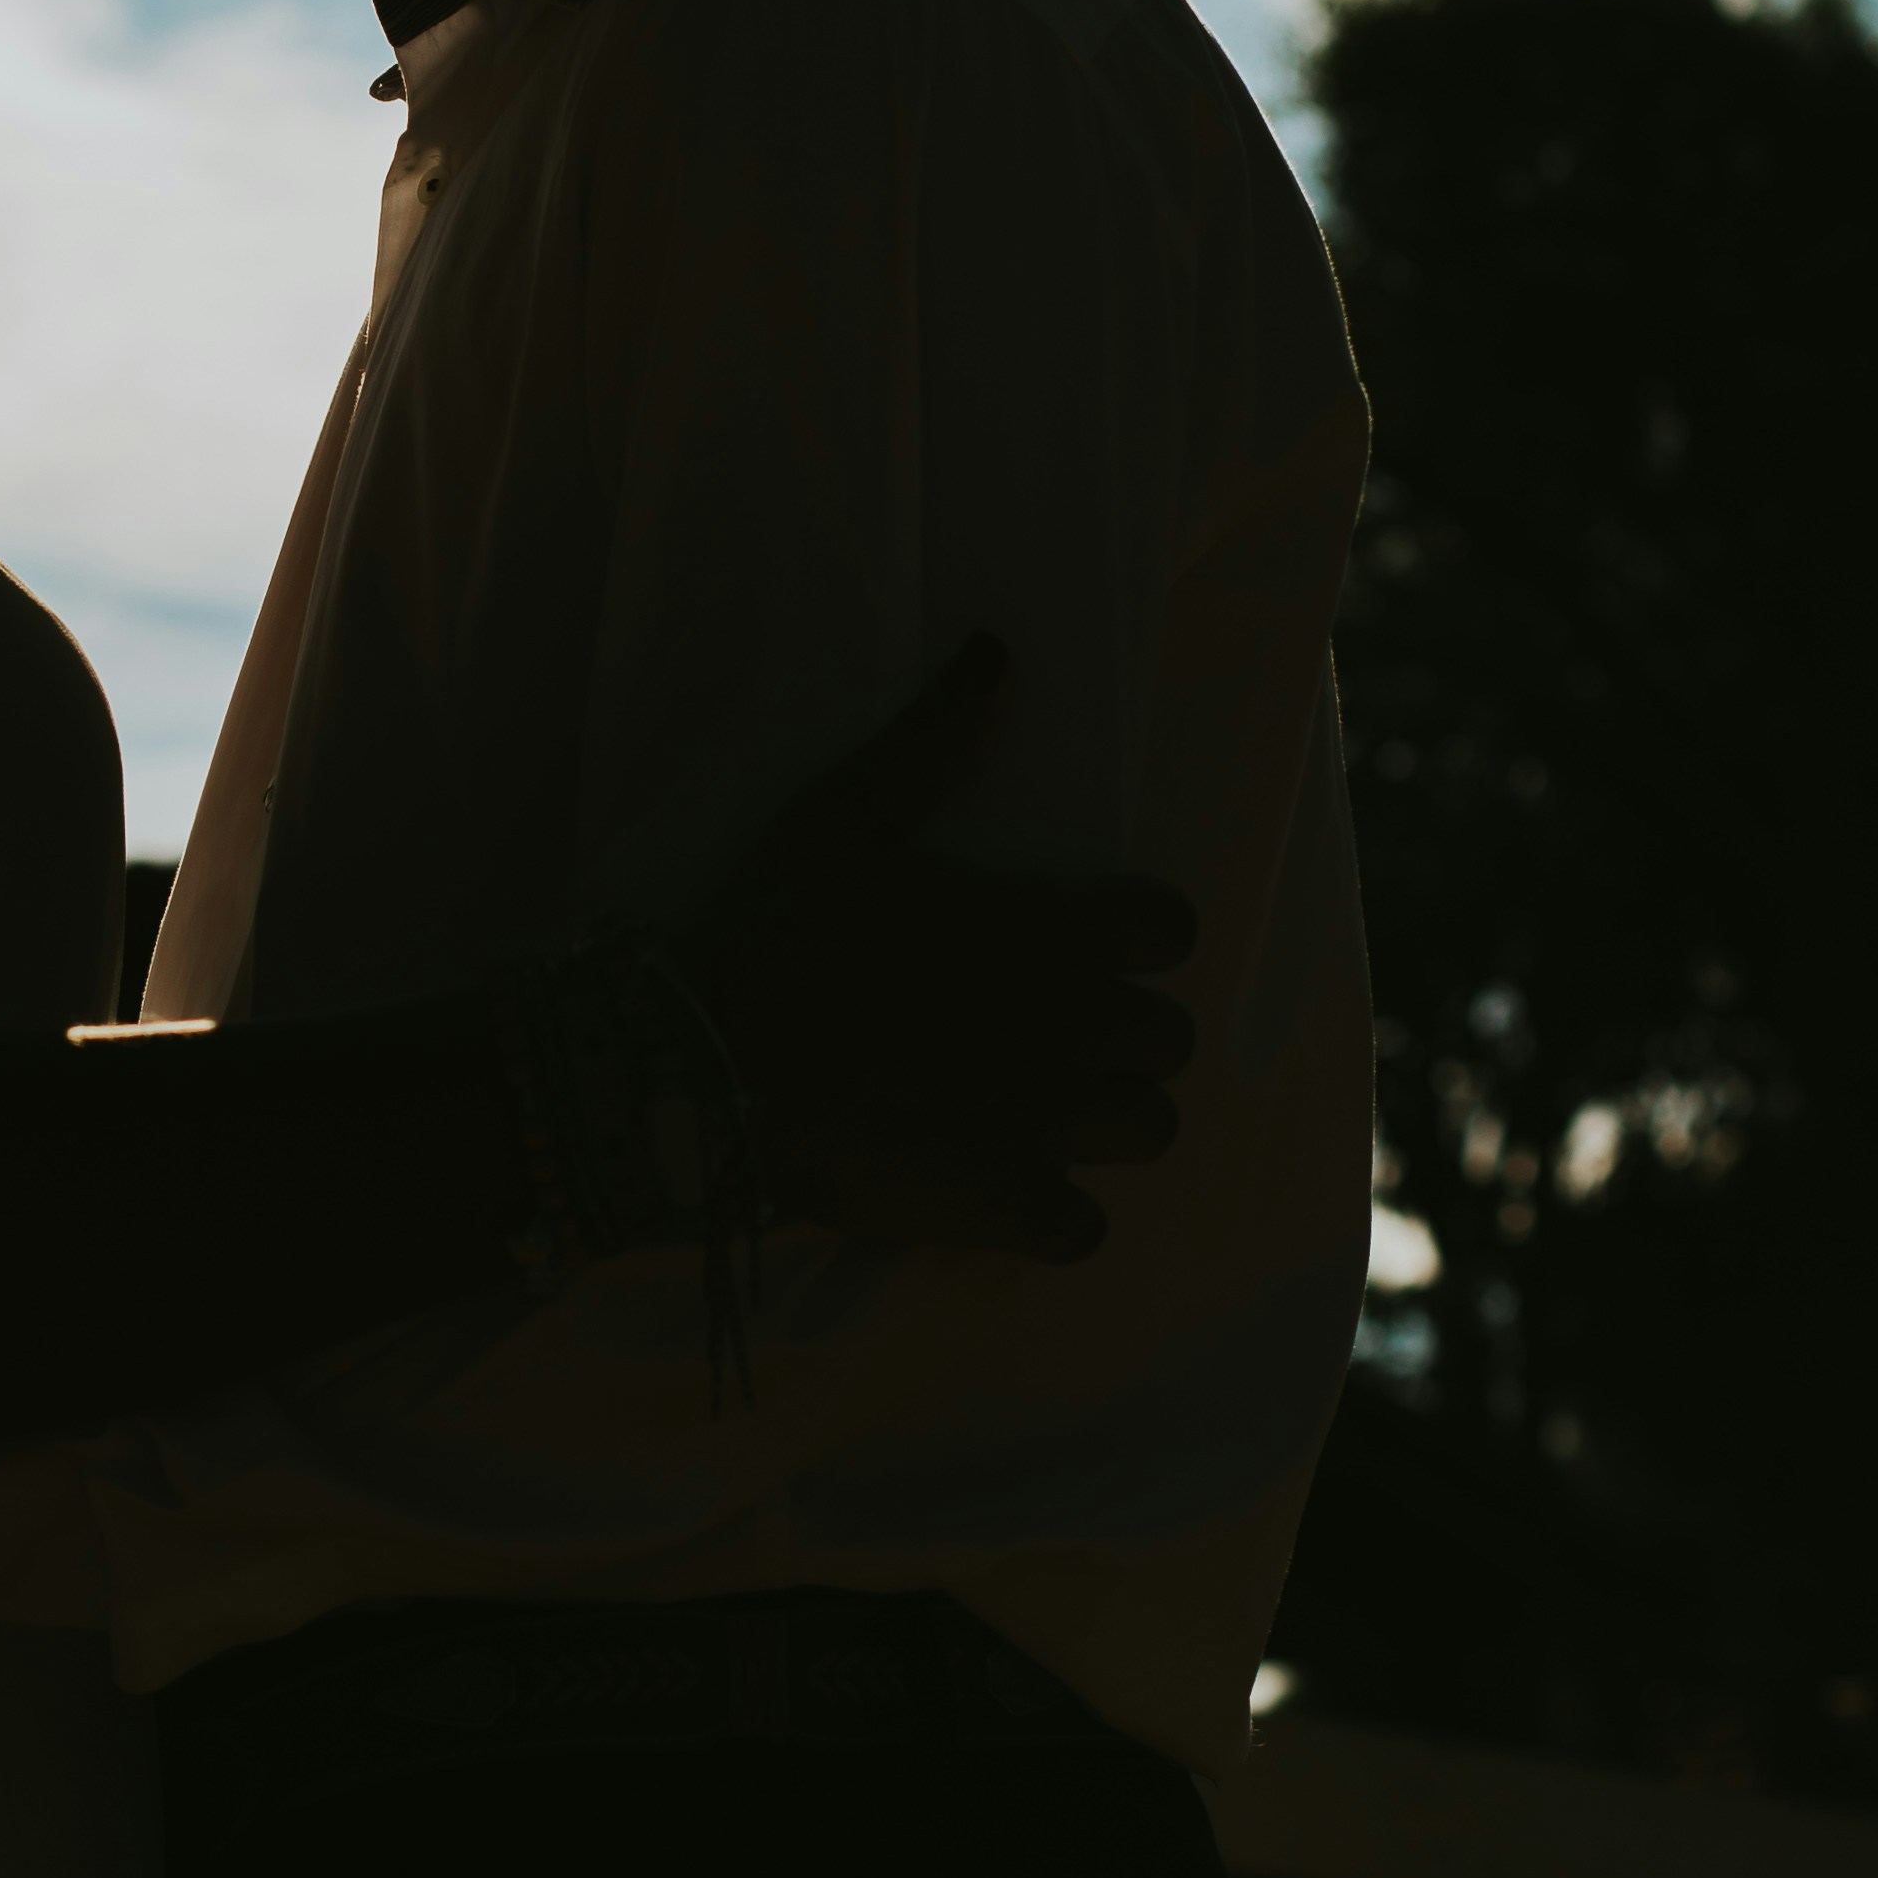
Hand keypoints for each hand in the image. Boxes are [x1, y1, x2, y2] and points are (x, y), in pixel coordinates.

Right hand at [691, 632, 1195, 1262]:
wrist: (707, 1071)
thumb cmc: (779, 931)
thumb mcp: (848, 813)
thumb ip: (934, 736)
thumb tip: (997, 647)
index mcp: (1056, 928)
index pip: (1169, 930)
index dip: (1130, 939)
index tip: (1077, 947)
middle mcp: (1079, 1025)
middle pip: (1166, 1038)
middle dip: (1116, 1037)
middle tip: (1039, 1039)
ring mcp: (1052, 1124)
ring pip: (1148, 1130)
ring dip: (1100, 1124)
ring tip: (1030, 1119)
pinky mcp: (1010, 1206)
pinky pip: (1085, 1230)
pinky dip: (1049, 1218)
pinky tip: (996, 1196)